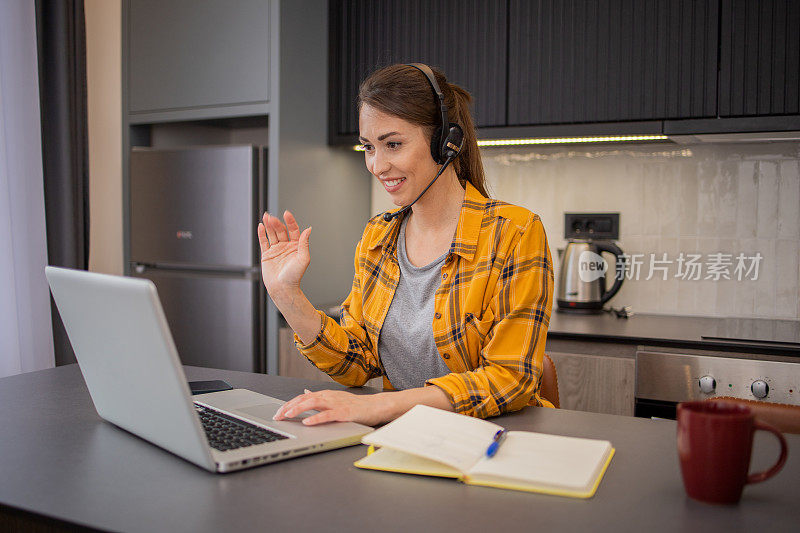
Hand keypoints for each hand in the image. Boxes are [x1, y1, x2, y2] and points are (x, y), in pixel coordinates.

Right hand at [258, 211, 311, 295]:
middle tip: (272, 218)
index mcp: (296, 246)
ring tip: (266, 217)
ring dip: (269, 225)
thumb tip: (308, 229)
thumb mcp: (303, 258)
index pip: (293, 230)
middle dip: (277, 223)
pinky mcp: (267, 254)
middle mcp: (286, 247)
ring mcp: (276, 250)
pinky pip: (264, 241)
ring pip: (272, 234)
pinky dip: (262, 233)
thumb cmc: (294, 276)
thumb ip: (304, 243)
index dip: (290, 221)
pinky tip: (261, 226)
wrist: (283, 288)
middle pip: (281, 230)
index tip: (287, 214)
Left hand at [273, 389, 390, 426]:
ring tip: (288, 416)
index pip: (302, 398)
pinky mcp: (344, 413)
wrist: (375, 406)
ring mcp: (336, 404)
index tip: (278, 413)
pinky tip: (307, 423)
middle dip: (289, 407)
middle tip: (278, 416)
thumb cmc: (356, 405)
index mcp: (325, 395)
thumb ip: (318, 397)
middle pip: (304, 399)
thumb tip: (305, 392)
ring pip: (314, 403)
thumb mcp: (334, 399)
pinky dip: (316, 418)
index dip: (288, 405)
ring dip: (299, 409)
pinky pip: (328, 415)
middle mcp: (329, 397)